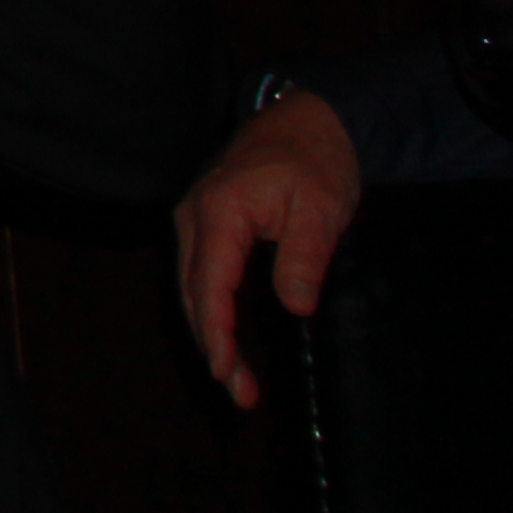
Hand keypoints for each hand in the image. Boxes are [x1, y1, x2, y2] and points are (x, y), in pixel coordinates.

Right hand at [174, 89, 363, 409]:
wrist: (306, 120)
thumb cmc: (315, 161)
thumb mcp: (322, 210)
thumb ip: (303, 258)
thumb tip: (295, 305)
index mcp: (220, 211)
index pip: (210, 285)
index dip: (218, 335)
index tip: (230, 375)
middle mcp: (194, 214)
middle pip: (192, 292)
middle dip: (212, 345)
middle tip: (240, 392)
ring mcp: (194, 216)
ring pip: (191, 285)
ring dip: (209, 330)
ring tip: (236, 374)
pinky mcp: (205, 220)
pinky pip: (199, 271)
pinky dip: (208, 307)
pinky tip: (226, 332)